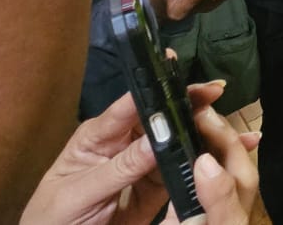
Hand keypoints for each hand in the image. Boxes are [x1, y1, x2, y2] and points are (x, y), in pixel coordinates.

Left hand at [19, 81, 258, 224]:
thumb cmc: (51, 218)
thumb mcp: (77, 193)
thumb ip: (118, 168)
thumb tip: (158, 140)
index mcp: (98, 136)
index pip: (130, 106)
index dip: (155, 87)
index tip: (180, 71)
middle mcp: (124, 144)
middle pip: (160, 120)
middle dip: (189, 105)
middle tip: (218, 92)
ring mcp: (141, 166)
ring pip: (176, 144)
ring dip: (202, 133)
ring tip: (232, 125)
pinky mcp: (156, 189)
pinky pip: (182, 173)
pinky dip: (204, 164)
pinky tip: (228, 155)